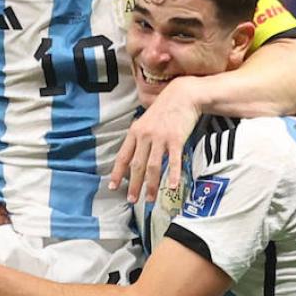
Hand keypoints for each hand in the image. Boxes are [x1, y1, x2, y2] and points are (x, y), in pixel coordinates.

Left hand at [109, 76, 200, 203]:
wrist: (183, 95)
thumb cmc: (165, 109)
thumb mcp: (146, 121)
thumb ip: (140, 137)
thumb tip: (133, 155)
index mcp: (135, 132)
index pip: (123, 156)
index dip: (117, 173)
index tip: (113, 186)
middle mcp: (145, 136)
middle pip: (136, 165)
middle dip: (133, 185)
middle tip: (132, 200)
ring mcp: (160, 138)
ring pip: (153, 166)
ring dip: (151, 185)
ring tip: (150, 199)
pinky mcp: (176, 139)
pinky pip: (173, 161)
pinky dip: (173, 175)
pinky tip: (173, 187)